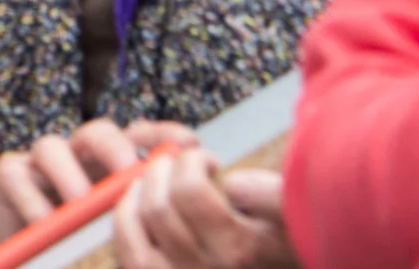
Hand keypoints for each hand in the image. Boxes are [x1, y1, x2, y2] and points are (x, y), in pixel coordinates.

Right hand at [0, 119, 198, 253]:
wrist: (21, 237)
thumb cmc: (78, 229)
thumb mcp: (115, 221)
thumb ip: (143, 209)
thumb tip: (189, 209)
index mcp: (111, 160)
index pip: (141, 136)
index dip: (164, 135)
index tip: (190, 145)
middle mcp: (78, 153)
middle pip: (97, 132)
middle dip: (115, 148)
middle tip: (127, 173)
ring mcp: (41, 162)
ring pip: (51, 146)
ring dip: (68, 173)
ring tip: (80, 201)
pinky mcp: (10, 175)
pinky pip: (16, 176)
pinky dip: (31, 199)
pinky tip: (46, 221)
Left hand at [114, 149, 298, 268]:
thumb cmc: (280, 243)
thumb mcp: (292, 217)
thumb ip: (271, 195)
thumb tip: (232, 183)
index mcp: (239, 248)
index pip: (191, 192)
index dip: (190, 162)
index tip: (206, 160)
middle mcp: (207, 268)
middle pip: (158, 208)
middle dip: (160, 171)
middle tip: (174, 163)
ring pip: (137, 227)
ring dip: (136, 192)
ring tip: (154, 180)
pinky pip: (128, 252)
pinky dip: (125, 221)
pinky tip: (137, 205)